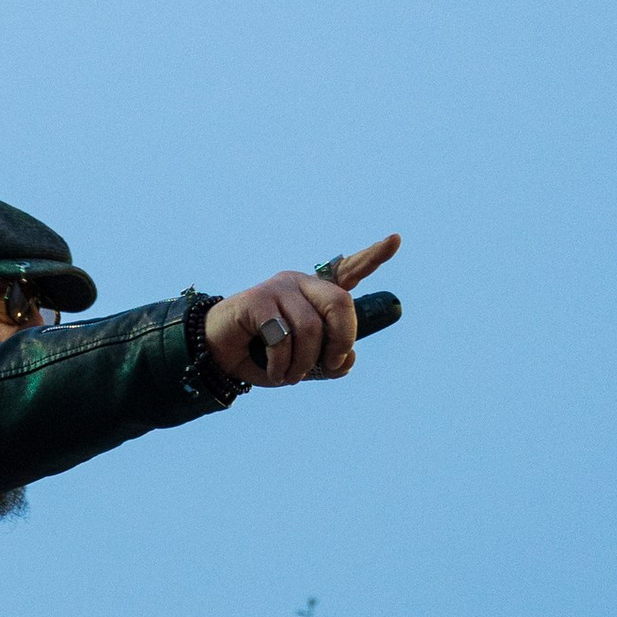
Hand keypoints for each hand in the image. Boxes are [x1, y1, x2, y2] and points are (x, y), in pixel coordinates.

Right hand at [203, 234, 397, 388]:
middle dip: (343, 340)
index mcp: (315, 294)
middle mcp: (300, 283)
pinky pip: (283, 338)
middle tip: (331, 364)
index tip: (396, 239)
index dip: (373, 256)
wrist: (219, 356)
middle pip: (340, 303)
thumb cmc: (265, 357)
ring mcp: (278, 288)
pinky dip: (283, 366)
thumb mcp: (305, 365)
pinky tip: (274, 373)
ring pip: (311, 329)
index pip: (349, 271)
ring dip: (304, 364)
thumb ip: (331, 364)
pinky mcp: (257, 300)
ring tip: (290, 377)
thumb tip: (347, 359)